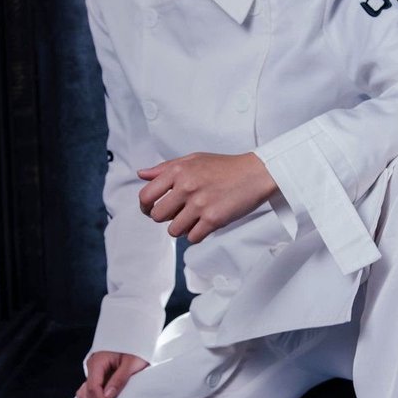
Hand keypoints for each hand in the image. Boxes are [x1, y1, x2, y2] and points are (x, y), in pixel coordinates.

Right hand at [76, 351, 148, 397]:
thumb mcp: (131, 363)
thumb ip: (119, 379)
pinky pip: (89, 393)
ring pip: (84, 396)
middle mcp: (92, 368)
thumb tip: (108, 396)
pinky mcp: (98, 378)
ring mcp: (93, 373)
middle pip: (87, 394)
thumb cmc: (136, 349)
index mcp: (97, 362)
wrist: (137, 339)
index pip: (93, 388)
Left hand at [137, 151, 277, 242]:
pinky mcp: (213, 219)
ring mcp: (199, 204)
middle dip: (166, 218)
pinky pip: (192, 238)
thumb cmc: (225, 167)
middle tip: (178, 213)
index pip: (146, 195)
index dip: (145, 206)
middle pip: (158, 216)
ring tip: (194, 218)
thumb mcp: (193, 159)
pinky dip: (197, 234)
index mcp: (178, 171)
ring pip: (174, 230)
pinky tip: (205, 224)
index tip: (151, 209)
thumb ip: (165, 168)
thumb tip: (141, 175)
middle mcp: (186, 187)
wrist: (256, 174)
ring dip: (182, 228)